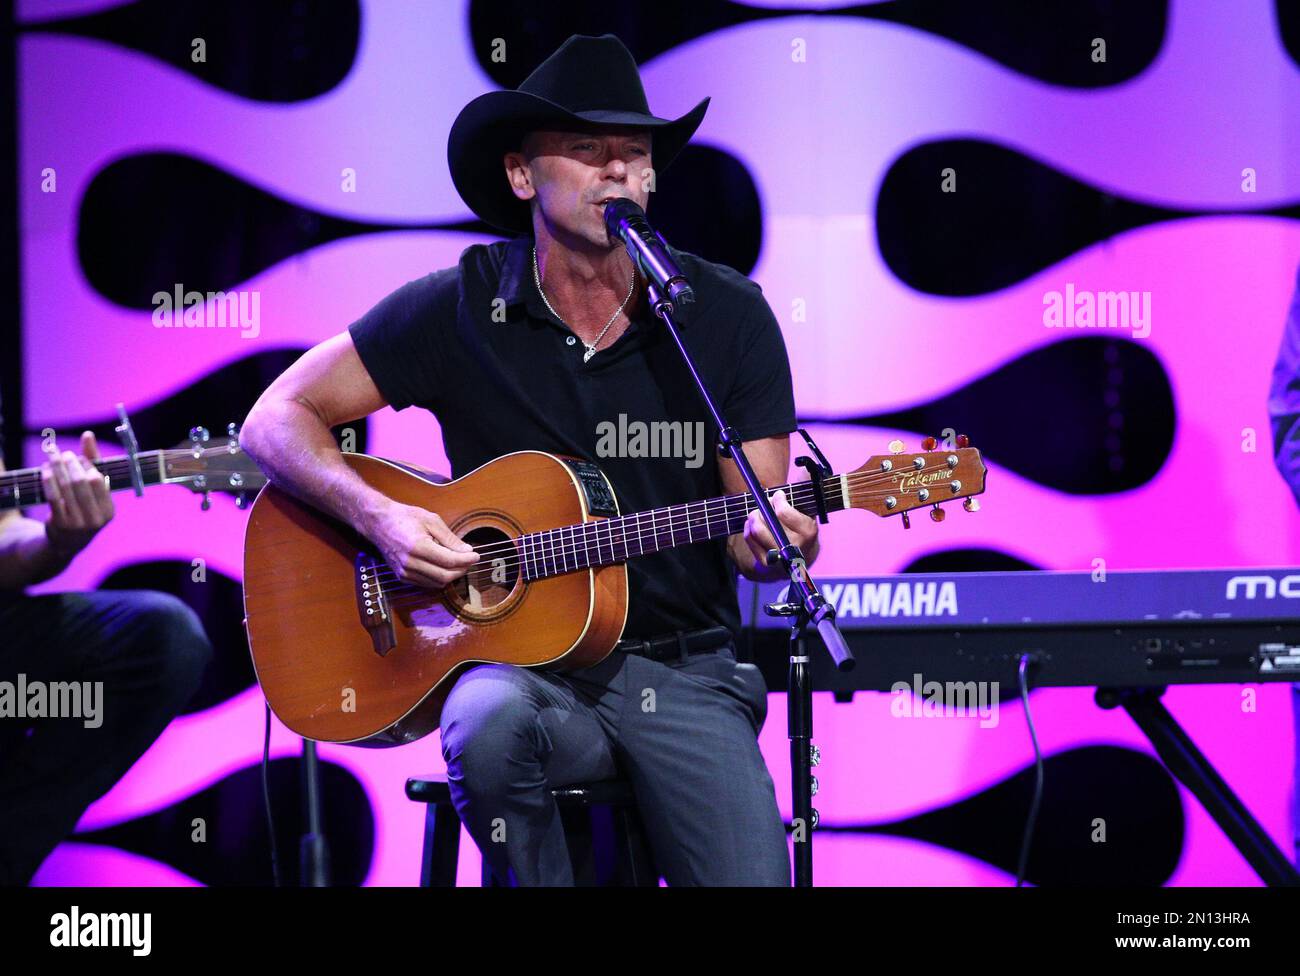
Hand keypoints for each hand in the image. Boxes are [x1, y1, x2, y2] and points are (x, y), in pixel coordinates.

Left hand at [42, 431, 114, 556]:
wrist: (68, 542)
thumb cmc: (84, 509)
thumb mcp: (93, 491)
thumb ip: (93, 462)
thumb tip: (87, 434)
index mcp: (109, 510)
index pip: (97, 479)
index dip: (86, 465)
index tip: (77, 457)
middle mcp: (95, 518)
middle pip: (81, 482)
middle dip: (70, 464)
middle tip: (62, 453)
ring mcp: (77, 522)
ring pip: (65, 487)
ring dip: (57, 468)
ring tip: (52, 457)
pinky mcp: (59, 523)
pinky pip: (53, 496)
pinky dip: (48, 480)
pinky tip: (45, 470)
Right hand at [366, 501, 478, 588]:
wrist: (378, 523)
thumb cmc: (404, 517)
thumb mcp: (431, 520)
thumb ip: (450, 538)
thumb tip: (467, 551)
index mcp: (418, 547)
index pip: (449, 561)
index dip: (466, 560)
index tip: (476, 555)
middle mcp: (410, 563)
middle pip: (445, 576)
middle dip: (461, 570)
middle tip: (469, 560)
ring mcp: (404, 572)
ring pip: (437, 583)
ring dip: (451, 575)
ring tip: (458, 562)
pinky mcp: (402, 577)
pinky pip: (426, 583)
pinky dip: (439, 577)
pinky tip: (443, 566)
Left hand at [741, 488, 819, 577]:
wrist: (796, 559)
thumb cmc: (799, 528)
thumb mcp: (807, 510)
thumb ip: (807, 489)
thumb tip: (806, 468)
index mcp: (808, 531)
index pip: (784, 511)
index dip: (777, 500)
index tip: (778, 496)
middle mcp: (795, 546)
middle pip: (768, 520)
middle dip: (764, 507)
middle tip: (766, 503)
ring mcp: (780, 557)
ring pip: (757, 529)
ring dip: (754, 516)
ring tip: (757, 513)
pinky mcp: (766, 564)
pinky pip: (750, 539)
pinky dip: (748, 528)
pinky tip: (753, 525)